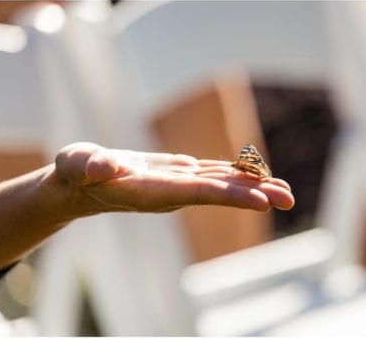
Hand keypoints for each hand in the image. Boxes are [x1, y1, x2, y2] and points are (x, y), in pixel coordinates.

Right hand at [54, 142, 294, 213]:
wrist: (79, 184)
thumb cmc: (75, 173)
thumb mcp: (76, 164)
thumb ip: (88, 165)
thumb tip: (103, 166)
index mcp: (153, 191)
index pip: (199, 193)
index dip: (230, 195)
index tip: (259, 202)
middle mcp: (174, 191)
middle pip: (221, 193)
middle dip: (255, 195)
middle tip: (290, 200)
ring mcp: (181, 184)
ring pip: (224, 184)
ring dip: (256, 187)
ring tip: (288, 193)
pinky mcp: (182, 175)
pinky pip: (217, 175)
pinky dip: (239, 175)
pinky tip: (262, 176)